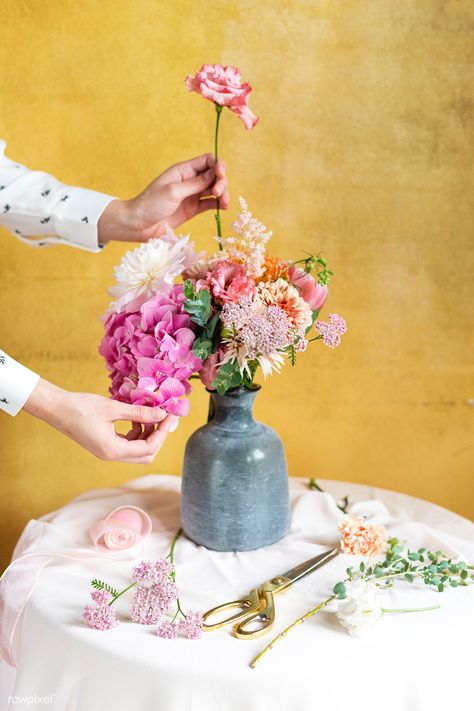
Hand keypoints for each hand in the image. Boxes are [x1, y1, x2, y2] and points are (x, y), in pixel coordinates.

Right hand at [23, 378, 177, 463]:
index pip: (148, 448)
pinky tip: (136, 418)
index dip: (162, 432)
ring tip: (149, 414)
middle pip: (146, 455)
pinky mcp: (104, 445)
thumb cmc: (81, 407)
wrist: (56, 409)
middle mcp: (111, 455)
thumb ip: (139, 413)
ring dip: (148, 434)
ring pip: (138, 450)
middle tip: (164, 417)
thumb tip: (162, 414)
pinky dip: (137, 433)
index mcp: (112, 450)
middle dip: (158, 436)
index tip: (170, 415)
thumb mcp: (113, 408)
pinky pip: (128, 444)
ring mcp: (107, 452)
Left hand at [98, 154, 228, 243]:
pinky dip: (218, 204)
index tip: (221, 175)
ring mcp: (192, 195)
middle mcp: (189, 180)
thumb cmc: (151, 204)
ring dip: (223, 194)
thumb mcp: (174, 191)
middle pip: (214, 175)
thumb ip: (196, 184)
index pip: (207, 160)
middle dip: (221, 182)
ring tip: (224, 203)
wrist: (139, 224)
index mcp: (183, 170)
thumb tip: (215, 174)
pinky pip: (210, 204)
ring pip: (214, 190)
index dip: (218, 165)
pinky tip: (223, 207)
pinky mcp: (193, 209)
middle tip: (218, 193)